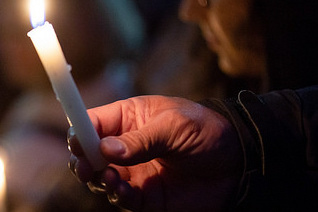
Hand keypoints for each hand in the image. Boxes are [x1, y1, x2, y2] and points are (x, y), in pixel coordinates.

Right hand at [68, 95, 242, 210]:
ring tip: (109, 177)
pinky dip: (117, 196)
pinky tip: (122, 190)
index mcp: (128, 119)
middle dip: (82, 160)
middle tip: (86, 166)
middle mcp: (125, 146)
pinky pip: (121, 199)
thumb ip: (140, 139)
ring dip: (98, 179)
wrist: (240, 163)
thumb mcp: (174, 126)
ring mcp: (133, 172)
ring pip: (99, 178)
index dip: (79, 131)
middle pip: (88, 153)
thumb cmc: (207, 132)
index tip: (77, 142)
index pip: (92, 122)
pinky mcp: (145, 197)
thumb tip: (105, 149)